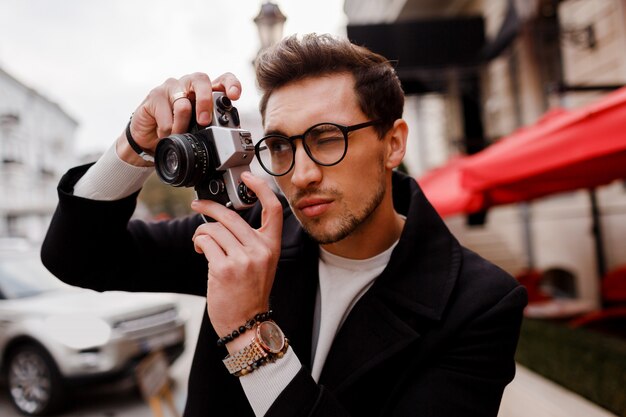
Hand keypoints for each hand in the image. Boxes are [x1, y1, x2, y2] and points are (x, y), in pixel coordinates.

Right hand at [116, 72, 241, 165]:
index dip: (231, 84)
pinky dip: (167, 130)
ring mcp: (172, 87)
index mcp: (206, 91)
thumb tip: (228, 135)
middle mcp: (190, 84)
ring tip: (178, 135)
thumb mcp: (199, 128)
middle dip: (205, 101)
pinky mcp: (155, 95)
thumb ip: (212, 125)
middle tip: (203, 121)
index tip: (234, 96)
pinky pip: (166, 115)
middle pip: (201, 80)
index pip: (223, 79)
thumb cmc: (178, 128)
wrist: (150, 136)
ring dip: (182, 126)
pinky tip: (164, 133)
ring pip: (183, 104)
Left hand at [191, 172, 282, 349]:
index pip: (273, 208)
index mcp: (271, 246)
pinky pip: (205, 241)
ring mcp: (243, 259)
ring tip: (200, 243)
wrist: (247, 323)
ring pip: (214, 229)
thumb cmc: (250, 293)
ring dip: (201, 232)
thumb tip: (224, 220)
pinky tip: (200, 250)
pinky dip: (198, 242)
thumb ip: (249, 241)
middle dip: (209, 208)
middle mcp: (260, 250)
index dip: (261, 187)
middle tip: (199, 206)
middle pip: (231, 215)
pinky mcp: (224, 268)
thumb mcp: (261, 263)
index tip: (248, 176)